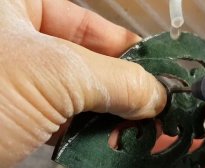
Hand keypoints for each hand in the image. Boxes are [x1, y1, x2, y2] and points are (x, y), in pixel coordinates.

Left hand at [0, 0, 165, 166]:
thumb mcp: (55, 75)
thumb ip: (115, 80)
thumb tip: (154, 93)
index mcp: (15, 9)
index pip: (87, 22)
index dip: (127, 47)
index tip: (155, 70)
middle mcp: (16, 43)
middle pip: (88, 62)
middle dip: (123, 88)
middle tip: (153, 106)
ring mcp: (18, 83)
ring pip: (79, 96)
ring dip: (112, 116)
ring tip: (141, 130)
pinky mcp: (17, 118)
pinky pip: (64, 121)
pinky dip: (90, 133)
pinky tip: (113, 142)